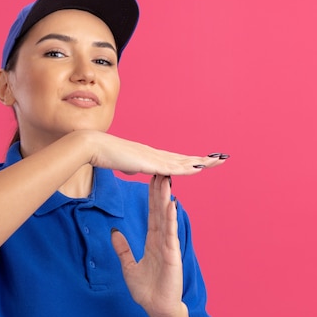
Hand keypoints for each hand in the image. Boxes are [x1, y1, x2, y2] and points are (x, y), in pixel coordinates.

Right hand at [82, 131, 228, 175]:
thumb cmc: (105, 155)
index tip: (202, 161)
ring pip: (183, 161)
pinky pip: (174, 167)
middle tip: (220, 158)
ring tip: (217, 162)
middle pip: (184, 158)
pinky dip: (188, 168)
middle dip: (202, 159)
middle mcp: (156, 154)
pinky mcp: (150, 163)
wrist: (96, 147)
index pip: (174, 159)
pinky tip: (200, 168)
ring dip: (201, 162)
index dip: (189, 160)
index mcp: (150, 156)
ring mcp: (154, 158)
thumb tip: (133, 170)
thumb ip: (130, 167)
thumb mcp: (123, 165)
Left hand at [111, 175, 183, 316]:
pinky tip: (171, 205)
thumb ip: (123, 249)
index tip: (152, 179)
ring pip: (166, 219)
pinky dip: (171, 220)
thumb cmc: (147, 290)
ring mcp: (168, 247)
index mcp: (152, 242)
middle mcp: (162, 241)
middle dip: (160, 191)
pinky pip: (171, 235)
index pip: (152, 215)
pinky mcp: (172, 256)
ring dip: (166, 199)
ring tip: (167, 181)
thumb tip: (114, 233)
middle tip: (161, 170)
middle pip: (159, 211)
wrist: (157, 308)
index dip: (151, 197)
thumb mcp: (128, 266)